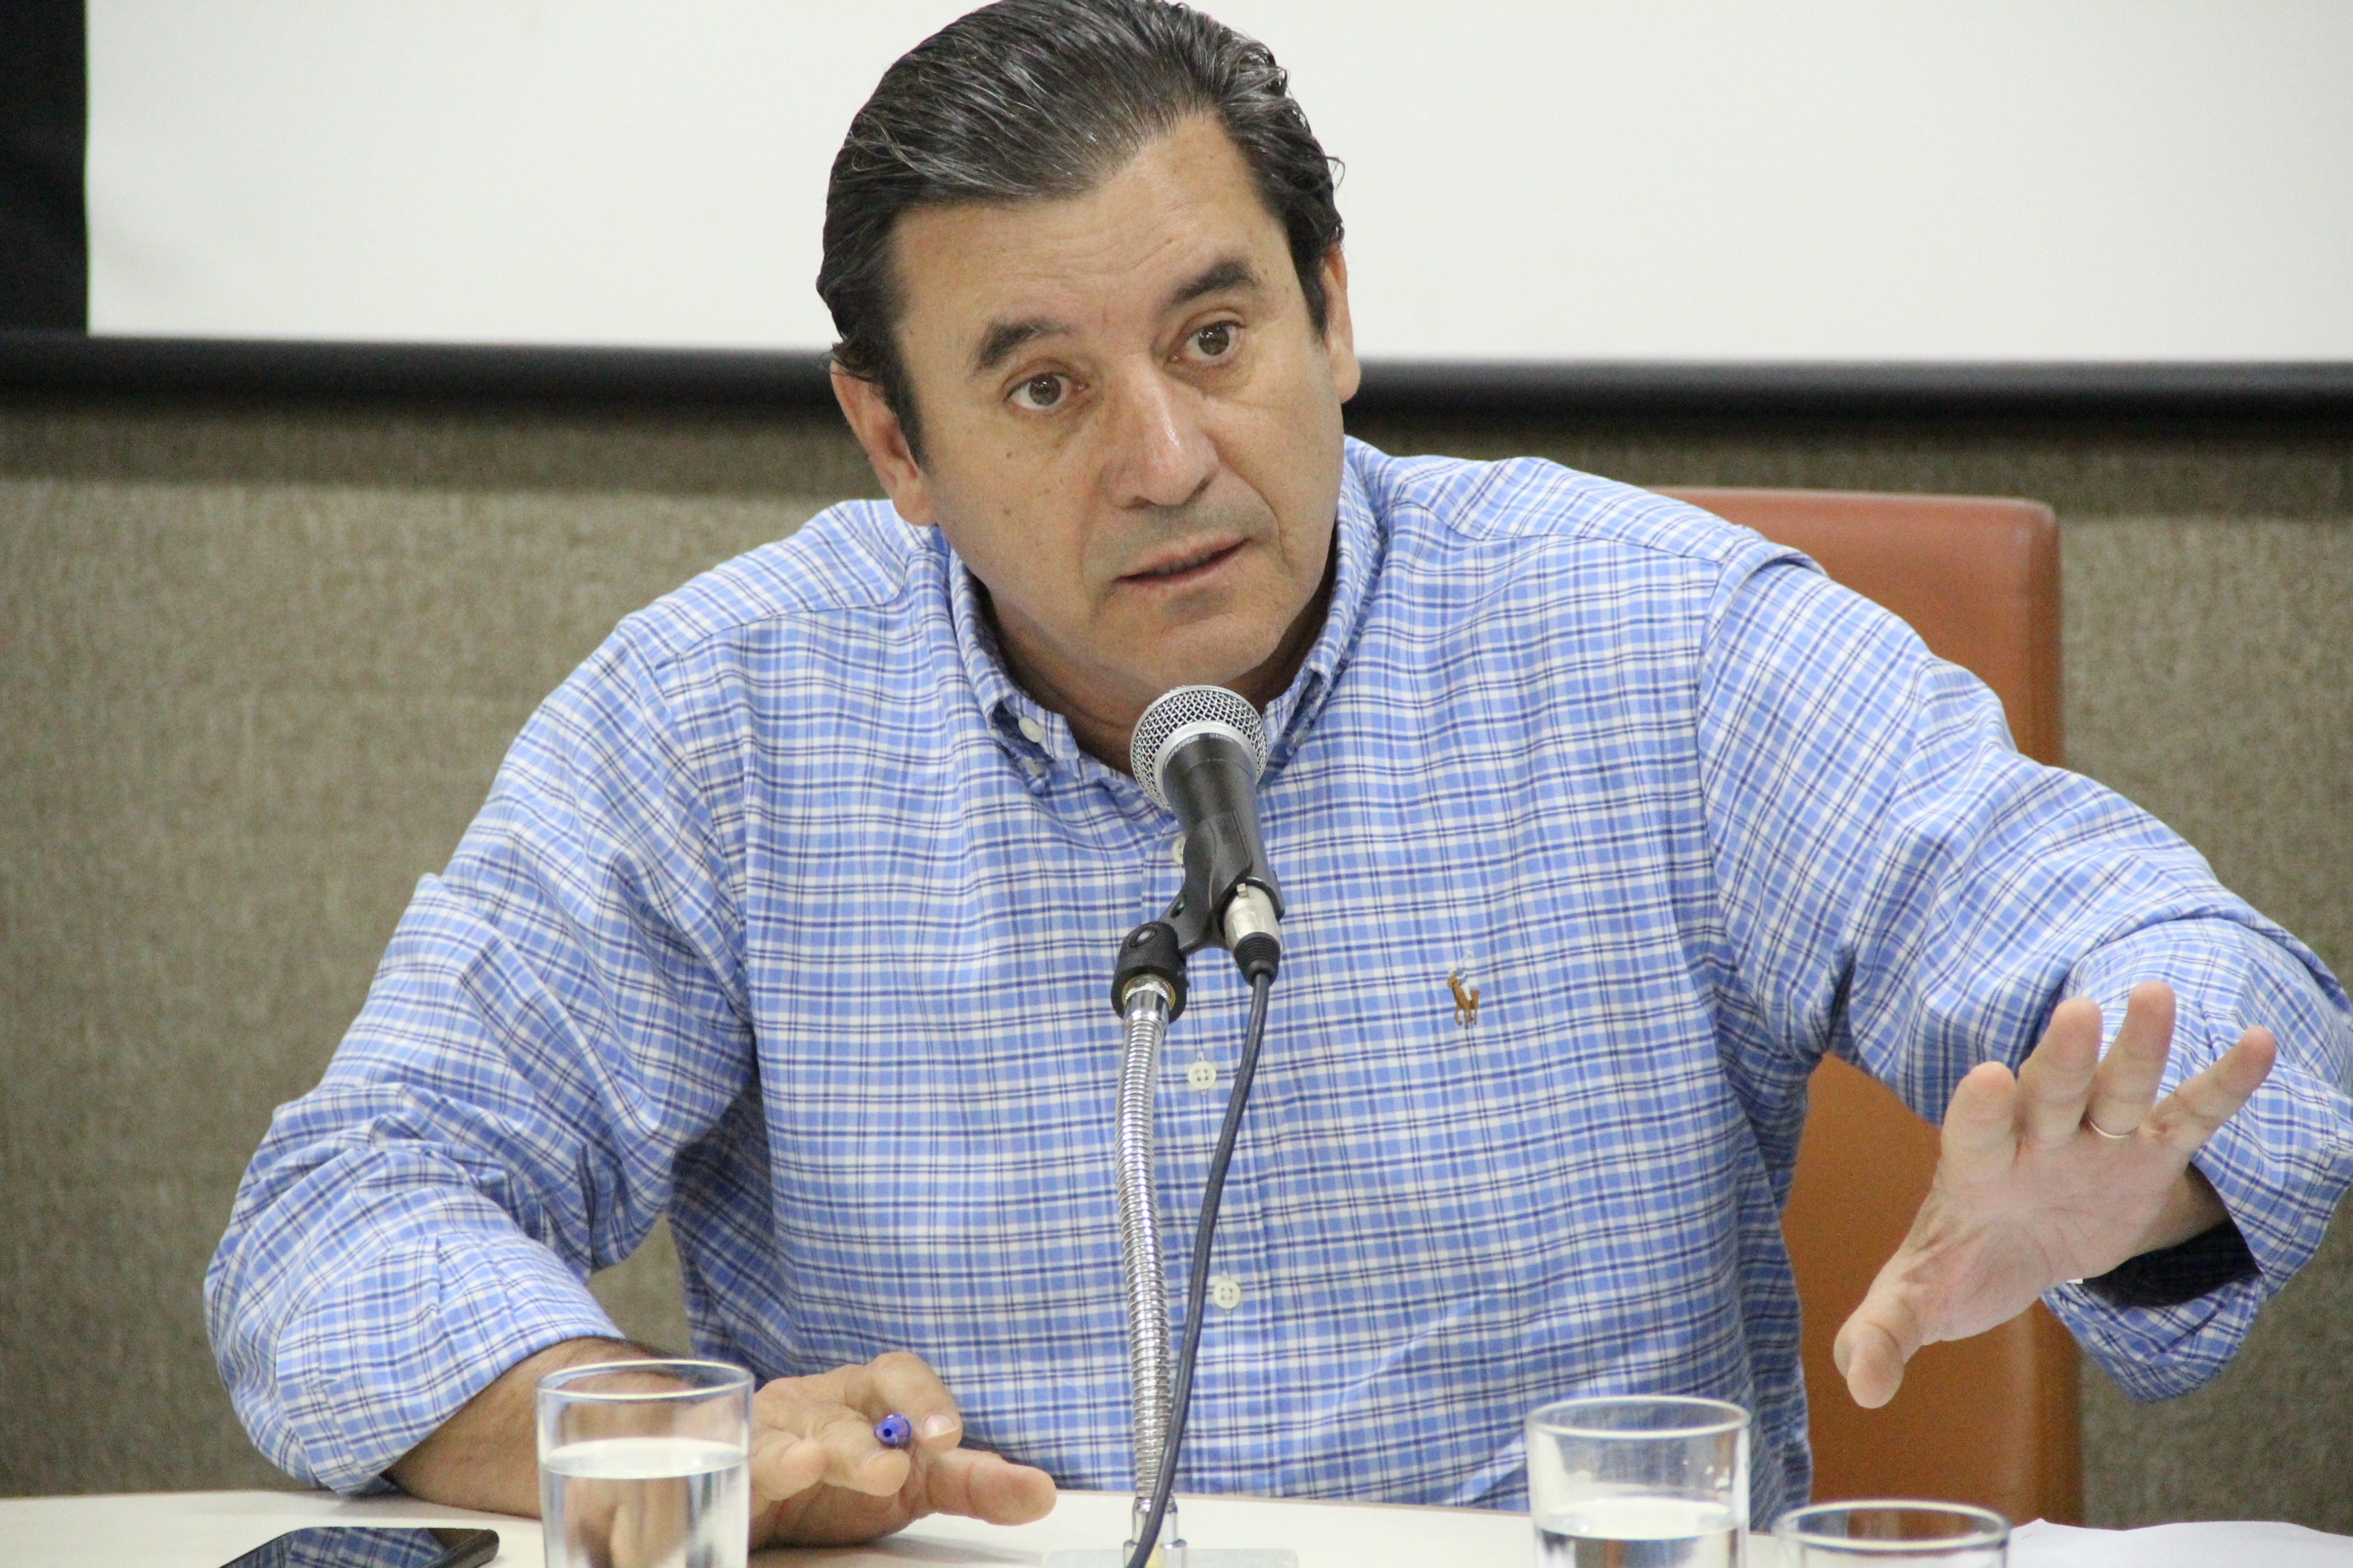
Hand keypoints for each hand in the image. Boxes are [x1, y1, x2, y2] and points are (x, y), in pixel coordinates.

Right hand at [747, 1350, 1056, 1546]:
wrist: (763, 1503)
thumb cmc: (844, 1482)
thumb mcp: (917, 1485)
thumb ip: (975, 1483)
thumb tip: (1042, 1492)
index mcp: (869, 1397)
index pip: (899, 1376)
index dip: (924, 1398)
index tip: (948, 1436)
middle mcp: (822, 1403)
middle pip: (849, 1408)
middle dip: (870, 1439)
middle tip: (894, 1470)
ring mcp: (775, 1432)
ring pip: (803, 1432)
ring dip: (827, 1450)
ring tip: (827, 1463)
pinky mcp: (741, 1470)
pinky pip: (754, 1460)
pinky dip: (773, 1463)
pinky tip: (794, 1465)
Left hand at [1832, 980, 2274, 1408]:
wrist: (2012, 1251)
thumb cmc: (1959, 1266)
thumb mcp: (1918, 1304)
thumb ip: (1882, 1335)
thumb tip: (1862, 1387)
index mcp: (1974, 1168)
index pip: (1974, 1132)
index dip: (1982, 1108)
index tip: (1990, 1079)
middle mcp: (2035, 1139)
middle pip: (2049, 1092)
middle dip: (2063, 1058)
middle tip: (2078, 1012)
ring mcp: (2095, 1142)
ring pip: (2118, 1089)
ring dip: (2138, 1048)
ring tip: (2155, 995)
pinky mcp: (2148, 1156)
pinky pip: (2188, 1117)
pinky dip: (2221, 1084)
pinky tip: (2256, 1043)